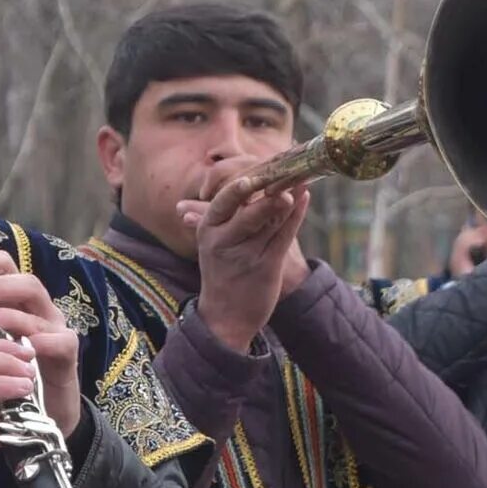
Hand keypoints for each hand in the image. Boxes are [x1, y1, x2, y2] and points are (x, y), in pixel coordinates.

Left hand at [0, 248, 81, 436]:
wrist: (43, 412)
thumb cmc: (9, 371)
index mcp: (17, 301)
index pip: (5, 267)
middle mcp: (39, 309)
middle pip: (26, 281)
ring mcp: (55, 329)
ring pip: (38, 311)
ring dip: (9, 314)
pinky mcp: (67, 354)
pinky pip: (60, 342)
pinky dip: (43, 342)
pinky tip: (24, 347)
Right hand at [180, 159, 311, 353]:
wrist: (226, 318)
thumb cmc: (220, 275)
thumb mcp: (209, 247)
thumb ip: (206, 223)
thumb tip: (183, 206)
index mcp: (207, 229)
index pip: (222, 200)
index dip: (239, 183)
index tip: (255, 169)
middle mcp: (222, 240)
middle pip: (246, 206)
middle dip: (264, 187)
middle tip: (282, 170)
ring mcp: (244, 253)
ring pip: (269, 218)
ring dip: (287, 197)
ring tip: (299, 179)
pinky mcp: (266, 265)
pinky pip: (284, 234)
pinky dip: (295, 214)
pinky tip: (304, 198)